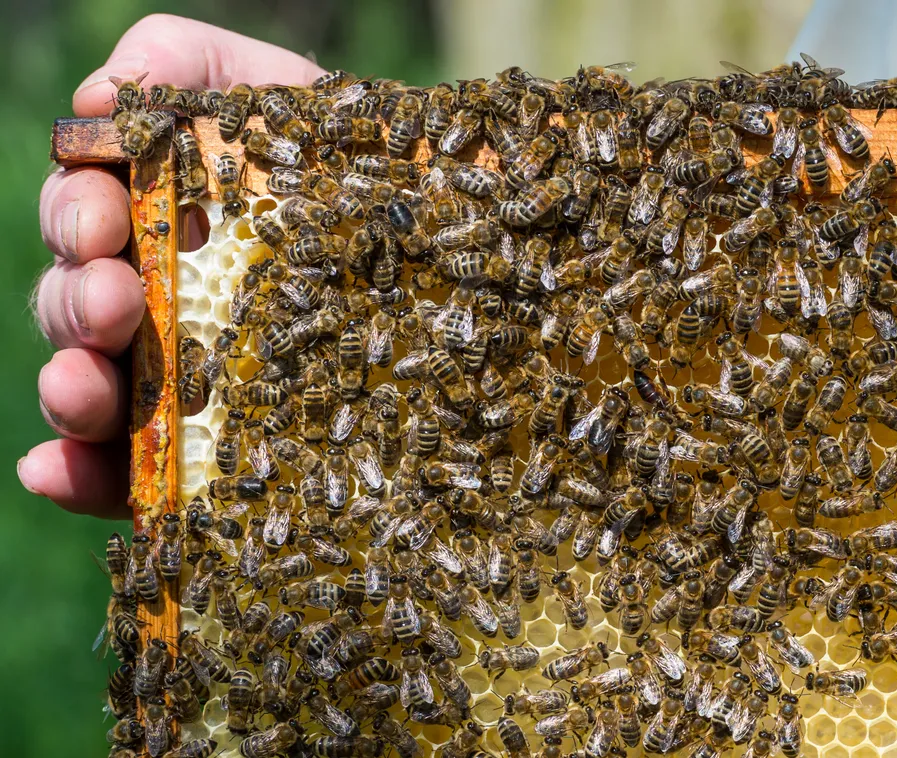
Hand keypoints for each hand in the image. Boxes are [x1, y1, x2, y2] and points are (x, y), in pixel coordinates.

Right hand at [21, 14, 323, 517]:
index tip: (105, 223)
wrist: (459, 240)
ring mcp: (185, 374)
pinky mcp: (209, 447)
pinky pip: (129, 469)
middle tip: (114, 302)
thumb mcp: (289, 96)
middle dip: (79, 300)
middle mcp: (162, 295)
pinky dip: (82, 472)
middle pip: (81, 300)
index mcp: (163, 216)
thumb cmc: (369, 166)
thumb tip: (103, 93)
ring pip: (96, 384)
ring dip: (72, 385)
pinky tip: (61, 470)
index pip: (90, 214)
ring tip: (87, 384)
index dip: (79, 215)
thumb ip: (192, 65)